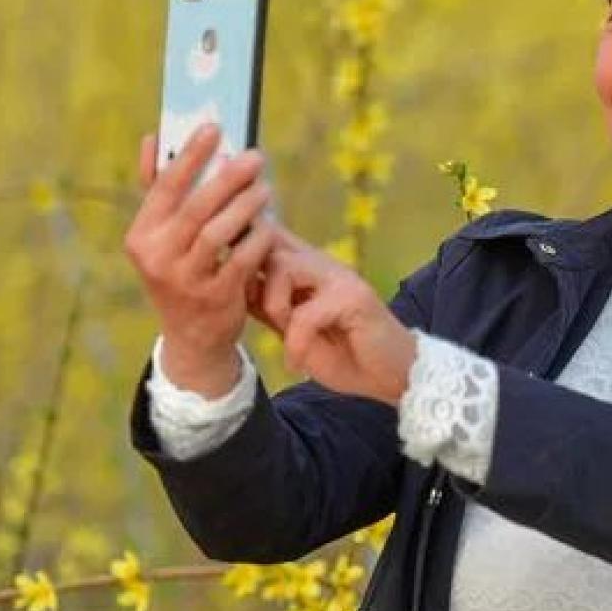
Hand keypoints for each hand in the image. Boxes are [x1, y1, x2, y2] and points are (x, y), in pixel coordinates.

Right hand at [123, 123, 278, 391]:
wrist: (192, 336)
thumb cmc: (181, 268)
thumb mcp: (163, 236)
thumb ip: (159, 188)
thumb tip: (152, 138)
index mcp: (141, 236)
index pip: (164, 187)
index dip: (190, 155)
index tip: (214, 126)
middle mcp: (157, 258)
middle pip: (196, 207)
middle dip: (229, 178)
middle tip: (255, 156)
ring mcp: (185, 280)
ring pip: (219, 233)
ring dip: (246, 206)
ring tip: (265, 188)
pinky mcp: (215, 298)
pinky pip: (242, 259)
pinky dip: (258, 238)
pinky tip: (269, 224)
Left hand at [247, 224, 418, 404]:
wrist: (391, 375)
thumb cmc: (344, 353)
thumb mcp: (294, 329)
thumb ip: (270, 305)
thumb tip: (231, 286)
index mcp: (309, 266)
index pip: (269, 235)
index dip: (240, 243)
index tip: (220, 269)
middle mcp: (324, 264)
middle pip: (268, 242)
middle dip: (250, 279)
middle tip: (255, 312)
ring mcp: (340, 278)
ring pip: (284, 268)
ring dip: (274, 306)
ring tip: (283, 334)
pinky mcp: (354, 299)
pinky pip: (306, 313)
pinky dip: (295, 343)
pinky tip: (296, 362)